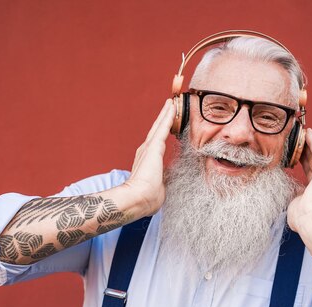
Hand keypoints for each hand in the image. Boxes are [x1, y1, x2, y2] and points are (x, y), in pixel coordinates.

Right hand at [123, 99, 175, 216]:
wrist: (139, 198)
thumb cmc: (148, 198)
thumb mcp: (159, 187)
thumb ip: (163, 181)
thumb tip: (166, 183)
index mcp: (147, 161)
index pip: (157, 143)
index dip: (161, 132)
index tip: (166, 124)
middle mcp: (146, 151)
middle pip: (157, 130)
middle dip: (163, 118)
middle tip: (169, 105)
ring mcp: (149, 148)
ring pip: (160, 126)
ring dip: (166, 114)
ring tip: (171, 102)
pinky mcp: (154, 146)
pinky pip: (163, 127)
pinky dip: (168, 116)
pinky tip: (172, 106)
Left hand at [287, 128, 311, 231]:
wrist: (311, 219)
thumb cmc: (301, 218)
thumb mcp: (293, 203)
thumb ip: (291, 195)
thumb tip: (282, 193)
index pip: (308, 171)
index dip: (302, 161)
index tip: (294, 153)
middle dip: (305, 150)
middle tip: (297, 138)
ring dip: (309, 143)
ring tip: (302, 132)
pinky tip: (308, 133)